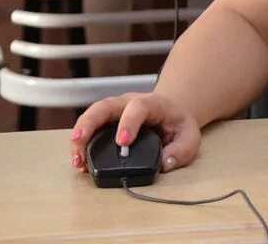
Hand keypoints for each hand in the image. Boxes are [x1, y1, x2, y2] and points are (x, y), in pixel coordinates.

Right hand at [69, 92, 201, 174]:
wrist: (170, 111)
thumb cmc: (177, 123)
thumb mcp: (190, 135)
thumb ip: (182, 150)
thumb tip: (164, 164)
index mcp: (152, 103)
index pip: (138, 107)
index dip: (128, 122)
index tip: (123, 142)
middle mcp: (128, 103)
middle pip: (104, 106)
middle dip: (89, 123)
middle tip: (79, 141)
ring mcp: (114, 112)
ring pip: (91, 116)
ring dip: (80, 137)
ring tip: (77, 162)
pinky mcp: (105, 123)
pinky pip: (89, 130)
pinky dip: (81, 145)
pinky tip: (80, 163)